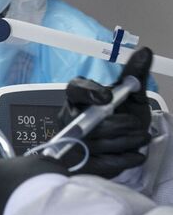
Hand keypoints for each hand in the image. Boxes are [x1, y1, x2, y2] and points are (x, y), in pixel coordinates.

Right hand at [59, 47, 152, 177]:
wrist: (122, 146)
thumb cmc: (122, 118)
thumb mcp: (131, 97)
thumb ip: (135, 75)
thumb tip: (145, 51)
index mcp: (78, 97)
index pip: (76, 89)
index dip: (90, 92)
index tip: (108, 97)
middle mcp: (70, 119)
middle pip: (88, 122)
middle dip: (119, 125)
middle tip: (138, 126)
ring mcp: (73, 142)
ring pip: (99, 143)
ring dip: (127, 141)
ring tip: (140, 138)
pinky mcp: (82, 163)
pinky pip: (105, 162)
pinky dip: (125, 158)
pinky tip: (135, 153)